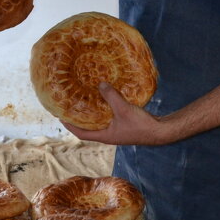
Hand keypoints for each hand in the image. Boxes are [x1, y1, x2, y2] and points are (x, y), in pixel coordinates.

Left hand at [62, 83, 180, 145]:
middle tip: (69, 106)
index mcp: (105, 136)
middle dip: (78, 118)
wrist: (161, 131)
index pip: (81, 133)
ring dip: (90, 113)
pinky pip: (108, 117)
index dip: (69, 125)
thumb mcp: (123, 109)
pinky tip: (103, 99)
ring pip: (98, 122)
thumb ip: (111, 96)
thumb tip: (100, 84)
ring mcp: (116, 131)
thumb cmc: (141, 125)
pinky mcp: (123, 125)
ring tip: (82, 101)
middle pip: (88, 128)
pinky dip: (103, 109)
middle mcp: (108, 135)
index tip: (59, 117)